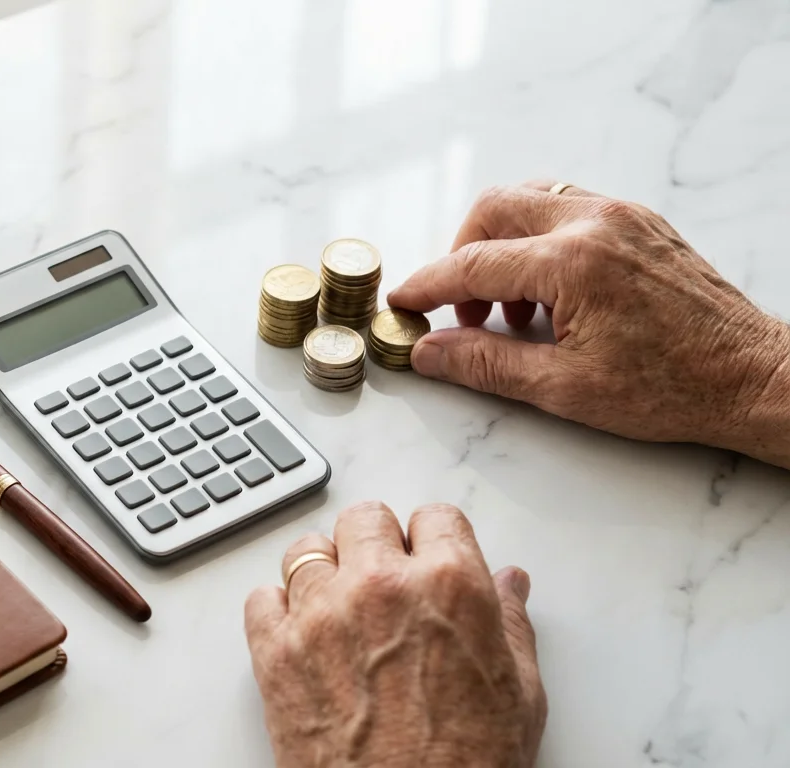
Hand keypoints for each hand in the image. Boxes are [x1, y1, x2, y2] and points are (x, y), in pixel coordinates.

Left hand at [244, 502, 544, 767]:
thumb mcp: (519, 694)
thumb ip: (509, 623)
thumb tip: (509, 583)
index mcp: (449, 586)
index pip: (436, 518)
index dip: (435, 541)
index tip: (429, 558)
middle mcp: (380, 587)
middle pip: (365, 520)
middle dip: (378, 544)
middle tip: (386, 581)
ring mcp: (320, 616)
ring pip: (306, 551)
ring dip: (324, 572)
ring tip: (340, 607)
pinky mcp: (275, 652)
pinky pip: (260, 599)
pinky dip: (277, 611)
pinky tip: (302, 634)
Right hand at [388, 181, 789, 465]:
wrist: (751, 377)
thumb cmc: (672, 388)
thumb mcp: (564, 389)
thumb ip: (485, 364)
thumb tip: (429, 353)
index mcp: (574, 263)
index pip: (473, 264)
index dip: (426, 286)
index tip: (401, 303)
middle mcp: (596, 223)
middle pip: (494, 209)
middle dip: (460, 256)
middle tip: (458, 311)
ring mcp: (622, 215)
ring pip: (529, 199)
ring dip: (499, 244)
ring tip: (508, 308)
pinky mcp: (639, 221)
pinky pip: (566, 206)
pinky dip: (537, 239)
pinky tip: (546, 291)